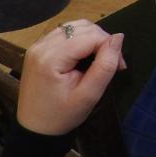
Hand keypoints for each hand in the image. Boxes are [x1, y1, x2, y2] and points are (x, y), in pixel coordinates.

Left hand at [16, 21, 125, 136]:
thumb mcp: (89, 95)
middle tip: (112, 63)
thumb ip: (105, 65)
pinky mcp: (37, 49)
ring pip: (74, 27)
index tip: (120, 67)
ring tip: (98, 59)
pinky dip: (79, 40)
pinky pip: (64, 33)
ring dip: (92, 38)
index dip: (110, 46)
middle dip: (102, 40)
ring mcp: (37, 46)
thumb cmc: (62, 116)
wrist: (35, 129)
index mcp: (51, 58)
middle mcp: (41, 46)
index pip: (91, 36)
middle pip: (82, 27)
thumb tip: (118, 37)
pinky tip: (83, 56)